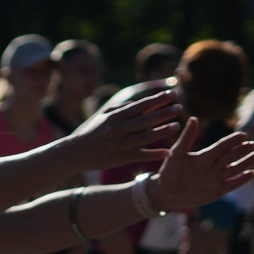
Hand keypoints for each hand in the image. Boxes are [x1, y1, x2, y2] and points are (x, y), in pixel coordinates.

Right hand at [56, 87, 183, 172]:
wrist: (73, 153)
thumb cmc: (90, 133)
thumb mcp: (102, 116)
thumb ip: (121, 108)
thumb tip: (139, 103)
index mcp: (114, 117)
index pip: (140, 105)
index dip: (157, 99)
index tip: (172, 94)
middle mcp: (118, 129)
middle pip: (145, 120)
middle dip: (164, 113)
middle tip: (180, 107)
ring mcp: (119, 144)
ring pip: (145, 137)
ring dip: (162, 131)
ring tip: (176, 125)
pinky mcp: (120, 158)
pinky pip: (140, 156)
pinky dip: (154, 155)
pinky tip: (167, 152)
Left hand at [146, 121, 253, 212]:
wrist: (165, 193)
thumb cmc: (169, 171)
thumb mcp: (177, 154)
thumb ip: (187, 138)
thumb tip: (193, 118)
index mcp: (205, 156)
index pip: (222, 146)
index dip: (232, 141)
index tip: (243, 135)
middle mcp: (214, 166)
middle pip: (231, 156)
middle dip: (242, 150)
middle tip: (253, 143)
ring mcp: (217, 178)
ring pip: (235, 168)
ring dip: (247, 162)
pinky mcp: (218, 191)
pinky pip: (232, 184)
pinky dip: (242, 179)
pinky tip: (252, 173)